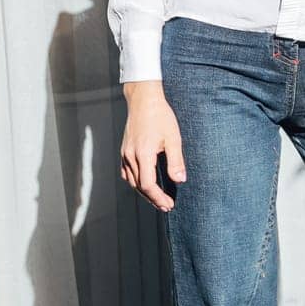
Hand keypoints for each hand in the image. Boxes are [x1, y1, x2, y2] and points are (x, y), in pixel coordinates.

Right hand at [120, 82, 186, 211]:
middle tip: (166, 206)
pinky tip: (144, 184)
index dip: (158, 198)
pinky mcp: (124, 150)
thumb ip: (176, 161)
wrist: (144, 100)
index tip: (169, 204)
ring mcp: (125, 153)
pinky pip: (126, 172)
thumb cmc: (160, 116)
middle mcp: (130, 156)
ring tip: (157, 198)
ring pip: (132, 181)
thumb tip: (180, 180)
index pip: (148, 185)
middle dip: (153, 199)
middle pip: (139, 186)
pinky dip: (135, 182)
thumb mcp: (173, 138)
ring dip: (144, 192)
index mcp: (143, 154)